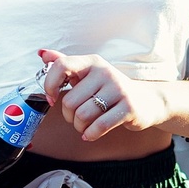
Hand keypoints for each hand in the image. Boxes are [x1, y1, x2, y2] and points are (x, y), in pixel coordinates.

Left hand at [40, 49, 169, 140]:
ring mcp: (118, 89)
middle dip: (68, 116)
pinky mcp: (128, 107)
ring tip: (85, 126)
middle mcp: (105, 72)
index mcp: (92, 62)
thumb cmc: (110, 89)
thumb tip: (42, 53)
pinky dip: (91, 134)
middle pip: (70, 101)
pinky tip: (91, 134)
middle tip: (76, 118)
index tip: (51, 98)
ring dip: (80, 127)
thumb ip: (65, 64)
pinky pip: (99, 126)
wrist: (146, 101)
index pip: (61, 66)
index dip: (50, 84)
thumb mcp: (88, 74)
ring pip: (83, 115)